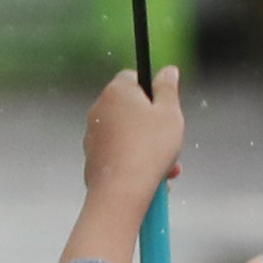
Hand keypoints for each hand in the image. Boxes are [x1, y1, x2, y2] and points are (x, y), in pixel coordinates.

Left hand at [79, 67, 184, 206]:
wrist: (121, 191)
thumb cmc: (149, 149)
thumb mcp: (170, 113)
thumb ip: (168, 88)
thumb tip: (168, 70)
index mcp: (116, 91)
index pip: (133, 78)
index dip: (152, 91)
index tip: (166, 107)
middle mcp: (98, 110)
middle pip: (132, 110)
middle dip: (153, 126)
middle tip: (170, 141)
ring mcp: (92, 136)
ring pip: (128, 136)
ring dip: (148, 149)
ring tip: (168, 168)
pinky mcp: (92, 159)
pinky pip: (119, 156)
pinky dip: (135, 164)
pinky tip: (152, 180)